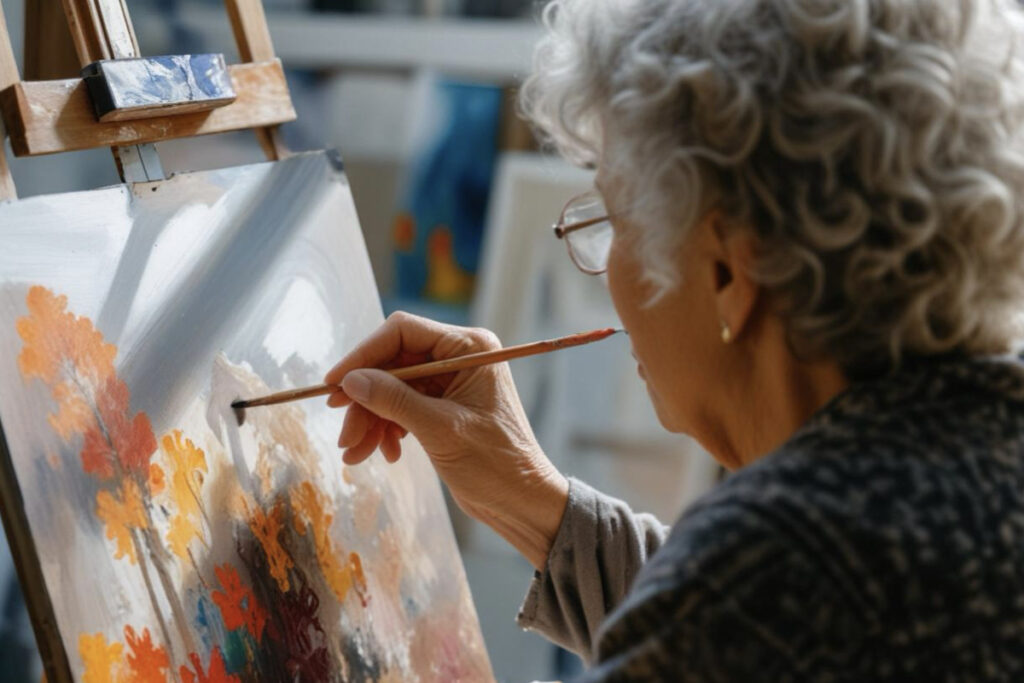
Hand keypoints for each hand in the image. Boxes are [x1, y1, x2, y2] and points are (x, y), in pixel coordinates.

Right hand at [324, 312, 568, 568]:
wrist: (522, 503)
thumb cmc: (496, 464)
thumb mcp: (441, 430)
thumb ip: (394, 401)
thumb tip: (350, 381)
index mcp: (470, 348)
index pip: (403, 332)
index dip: (364, 355)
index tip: (334, 384)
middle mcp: (460, 357)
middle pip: (393, 362)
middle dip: (365, 398)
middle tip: (344, 433)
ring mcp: (450, 382)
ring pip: (392, 388)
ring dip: (371, 419)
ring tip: (356, 453)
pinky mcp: (443, 406)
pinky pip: (402, 407)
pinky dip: (387, 428)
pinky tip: (384, 453)